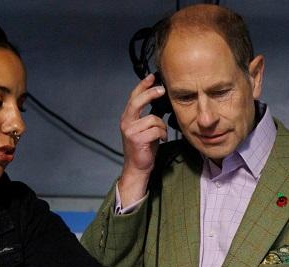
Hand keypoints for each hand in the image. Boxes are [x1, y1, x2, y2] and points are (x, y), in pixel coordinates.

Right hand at [117, 74, 168, 204]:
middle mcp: (126, 122)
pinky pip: (156, 130)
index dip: (142, 85)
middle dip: (150, 93)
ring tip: (161, 135)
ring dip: (161, 127)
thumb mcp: (145, 128)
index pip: (134, 97)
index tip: (152, 76)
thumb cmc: (144, 148)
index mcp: (128, 117)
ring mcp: (130, 130)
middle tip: (162, 89)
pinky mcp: (136, 139)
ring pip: (153, 119)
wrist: (138, 167)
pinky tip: (161, 140)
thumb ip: (147, 116)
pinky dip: (162, 135)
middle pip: (137, 101)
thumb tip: (160, 101)